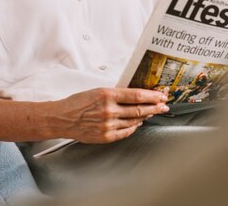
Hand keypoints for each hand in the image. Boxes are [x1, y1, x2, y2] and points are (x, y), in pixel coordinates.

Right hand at [53, 87, 169, 143]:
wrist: (63, 118)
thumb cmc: (78, 102)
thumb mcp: (97, 91)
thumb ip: (116, 93)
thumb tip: (135, 95)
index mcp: (107, 95)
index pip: (136, 95)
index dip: (151, 96)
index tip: (161, 95)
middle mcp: (109, 110)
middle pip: (139, 109)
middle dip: (154, 107)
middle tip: (164, 105)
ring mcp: (108, 125)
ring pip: (134, 121)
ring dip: (145, 116)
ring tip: (152, 112)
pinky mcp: (106, 137)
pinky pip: (126, 132)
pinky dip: (134, 126)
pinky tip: (138, 123)